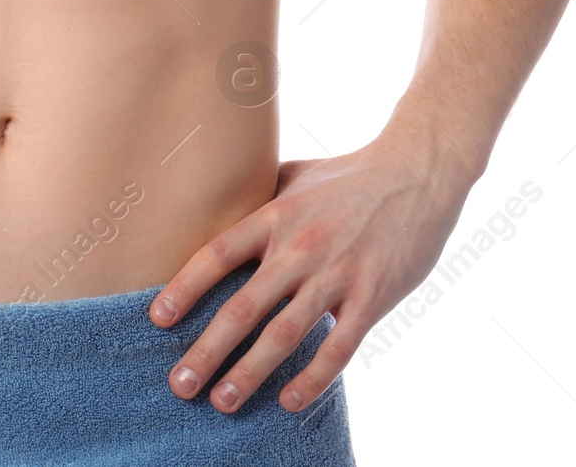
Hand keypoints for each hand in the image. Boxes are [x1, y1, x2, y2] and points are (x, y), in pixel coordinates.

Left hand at [147, 136, 471, 412]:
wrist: (418, 173)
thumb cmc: (350, 174)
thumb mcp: (296, 174)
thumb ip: (259, 193)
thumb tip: (217, 201)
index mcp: (276, 216)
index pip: (218, 255)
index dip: (185, 288)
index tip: (157, 319)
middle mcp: (300, 247)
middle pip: (243, 308)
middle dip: (207, 350)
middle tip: (180, 384)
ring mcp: (336, 274)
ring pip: (285, 335)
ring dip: (250, 373)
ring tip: (222, 402)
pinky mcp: (372, 297)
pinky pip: (338, 348)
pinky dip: (312, 379)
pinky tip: (288, 401)